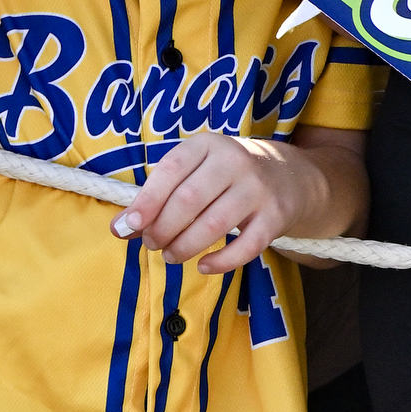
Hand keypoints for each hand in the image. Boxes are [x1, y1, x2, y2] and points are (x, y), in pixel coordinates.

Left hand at [112, 130, 305, 273]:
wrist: (290, 176)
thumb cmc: (227, 176)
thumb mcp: (196, 171)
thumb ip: (158, 196)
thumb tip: (120, 229)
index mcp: (208, 145)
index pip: (171, 170)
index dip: (147, 201)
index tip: (129, 226)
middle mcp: (235, 162)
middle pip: (189, 200)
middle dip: (163, 229)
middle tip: (152, 244)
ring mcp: (258, 189)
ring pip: (215, 225)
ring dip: (185, 247)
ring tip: (172, 255)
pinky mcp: (276, 217)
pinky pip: (246, 246)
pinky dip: (222, 262)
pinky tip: (204, 266)